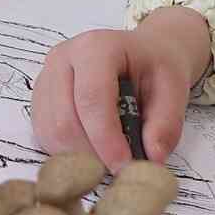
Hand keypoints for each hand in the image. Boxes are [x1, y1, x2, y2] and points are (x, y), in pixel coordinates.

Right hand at [32, 9, 213, 167]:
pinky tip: (93, 147)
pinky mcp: (40, 99)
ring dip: (80, 156)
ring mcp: (46, 79)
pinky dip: (69, 152)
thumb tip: (152, 159)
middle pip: (64, 121)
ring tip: (109, 154)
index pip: (91, 98)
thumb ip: (165, 125)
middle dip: (92, 153)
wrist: (142, 55)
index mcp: (96, 47)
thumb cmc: (155, 67)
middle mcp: (63, 59)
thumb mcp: (174, 90)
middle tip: (120, 166)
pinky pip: (45, 136)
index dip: (105, 138)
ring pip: (51, 133)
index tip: (123, 165)